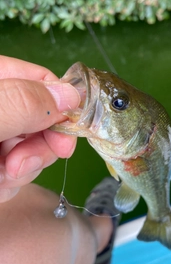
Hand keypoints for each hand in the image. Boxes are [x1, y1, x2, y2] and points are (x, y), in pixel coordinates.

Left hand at [0, 56, 79, 202]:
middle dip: (40, 146)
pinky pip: (18, 170)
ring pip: (33, 148)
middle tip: (20, 163)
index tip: (69, 132)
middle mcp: (1, 109)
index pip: (40, 80)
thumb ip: (23, 102)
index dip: (60, 104)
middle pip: (42, 119)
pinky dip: (12, 182)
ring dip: (25, 169)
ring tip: (1, 176)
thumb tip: (71, 94)